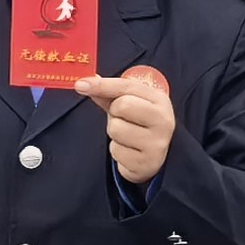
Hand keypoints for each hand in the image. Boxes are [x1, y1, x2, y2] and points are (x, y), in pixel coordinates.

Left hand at [78, 63, 175, 185]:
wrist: (155, 157)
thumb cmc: (140, 125)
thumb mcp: (131, 104)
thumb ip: (109, 93)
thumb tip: (86, 83)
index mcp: (160, 100)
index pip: (127, 86)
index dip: (102, 84)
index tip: (81, 84)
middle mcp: (163, 120)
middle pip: (122, 105)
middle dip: (114, 112)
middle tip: (123, 119)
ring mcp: (156, 142)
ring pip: (116, 129)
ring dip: (114, 133)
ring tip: (126, 136)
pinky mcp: (146, 162)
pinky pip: (116, 151)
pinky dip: (117, 150)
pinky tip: (128, 150)